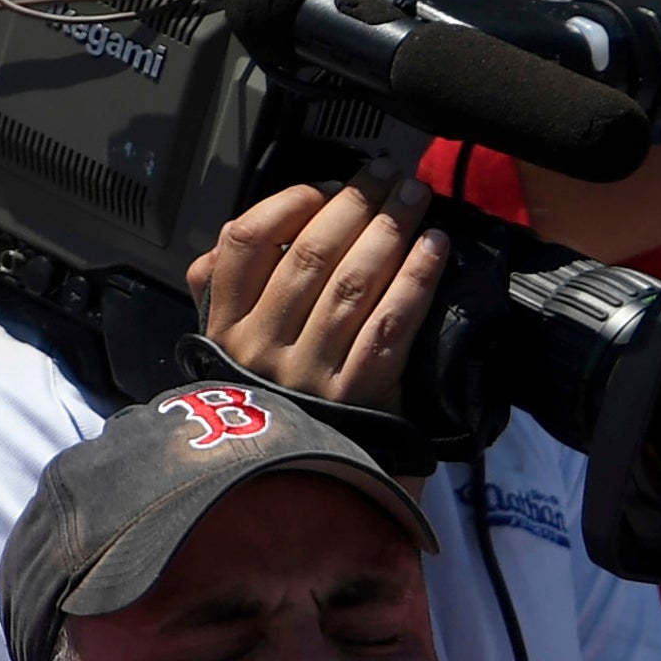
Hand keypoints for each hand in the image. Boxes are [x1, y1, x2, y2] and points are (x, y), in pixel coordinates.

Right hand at [187, 171, 451, 410]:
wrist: (301, 487)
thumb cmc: (275, 399)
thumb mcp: (228, 346)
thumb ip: (225, 288)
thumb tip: (247, 233)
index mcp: (227, 326)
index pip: (246, 242)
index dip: (290, 203)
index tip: (326, 185)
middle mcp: (264, 348)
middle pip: (311, 255)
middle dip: (356, 203)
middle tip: (387, 173)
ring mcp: (312, 374)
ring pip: (353, 284)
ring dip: (391, 231)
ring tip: (414, 197)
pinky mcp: (358, 398)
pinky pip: (390, 326)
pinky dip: (415, 281)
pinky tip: (434, 248)